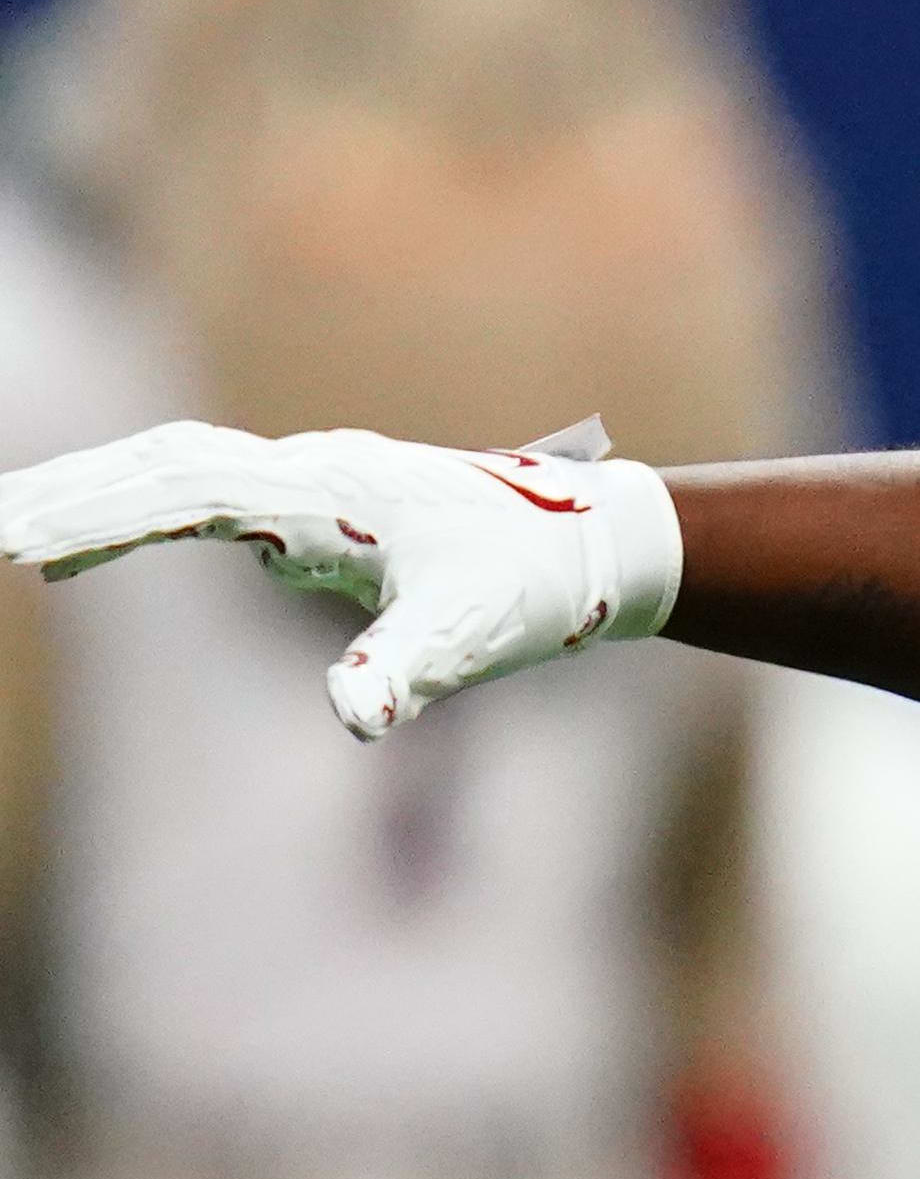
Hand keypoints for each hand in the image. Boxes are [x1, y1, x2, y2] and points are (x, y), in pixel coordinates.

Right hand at [0, 419, 678, 739]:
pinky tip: (100, 551)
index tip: (24, 545)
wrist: (602, 541)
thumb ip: (406, 670)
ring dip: (97, 493)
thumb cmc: (536, 590)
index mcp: (332, 493)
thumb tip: (353, 717)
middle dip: (72, 492)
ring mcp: (319, 477)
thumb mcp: (473, 638)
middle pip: (165, 460)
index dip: (101, 514)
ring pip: (182, 465)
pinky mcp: (327, 499)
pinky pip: (209, 489)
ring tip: (16, 539)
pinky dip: (142, 509)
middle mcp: (316, 469)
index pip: (187, 488)